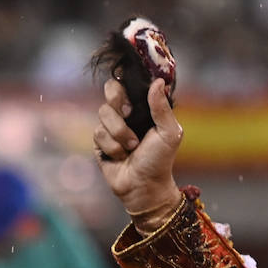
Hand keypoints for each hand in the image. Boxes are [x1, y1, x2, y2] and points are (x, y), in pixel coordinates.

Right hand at [93, 76, 183, 231]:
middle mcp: (126, 113)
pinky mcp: (100, 141)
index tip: (132, 94)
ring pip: (103, 113)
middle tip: (129, 115)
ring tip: (132, 147)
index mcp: (143, 107)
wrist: (144, 186)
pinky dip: (112, 146)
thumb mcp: (169, 133)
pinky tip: (121, 156)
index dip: (126, 83)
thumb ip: (162, 107)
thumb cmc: (160, 160)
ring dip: (120, 132)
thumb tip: (158, 81)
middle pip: (110, 89)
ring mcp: (111, 126)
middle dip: (118, 102)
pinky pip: (98, 133)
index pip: (128, 82)